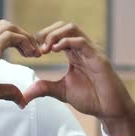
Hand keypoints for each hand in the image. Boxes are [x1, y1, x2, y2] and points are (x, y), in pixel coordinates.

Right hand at [0, 20, 40, 130]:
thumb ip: (5, 90)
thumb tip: (20, 99)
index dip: (14, 40)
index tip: (25, 53)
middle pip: (4, 25)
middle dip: (22, 35)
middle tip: (32, 52)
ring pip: (9, 27)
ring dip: (25, 37)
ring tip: (34, 53)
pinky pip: (12, 36)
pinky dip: (25, 41)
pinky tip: (30, 55)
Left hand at [23, 21, 134, 135]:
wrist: (110, 110)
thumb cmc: (90, 98)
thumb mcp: (61, 91)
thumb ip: (44, 88)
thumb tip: (24, 94)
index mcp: (74, 52)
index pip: (57, 33)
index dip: (42, 38)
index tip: (32, 52)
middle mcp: (83, 48)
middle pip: (63, 26)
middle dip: (46, 33)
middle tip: (37, 49)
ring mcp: (91, 51)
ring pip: (71, 28)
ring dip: (54, 35)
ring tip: (45, 50)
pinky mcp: (98, 58)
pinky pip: (81, 42)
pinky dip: (66, 42)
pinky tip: (55, 51)